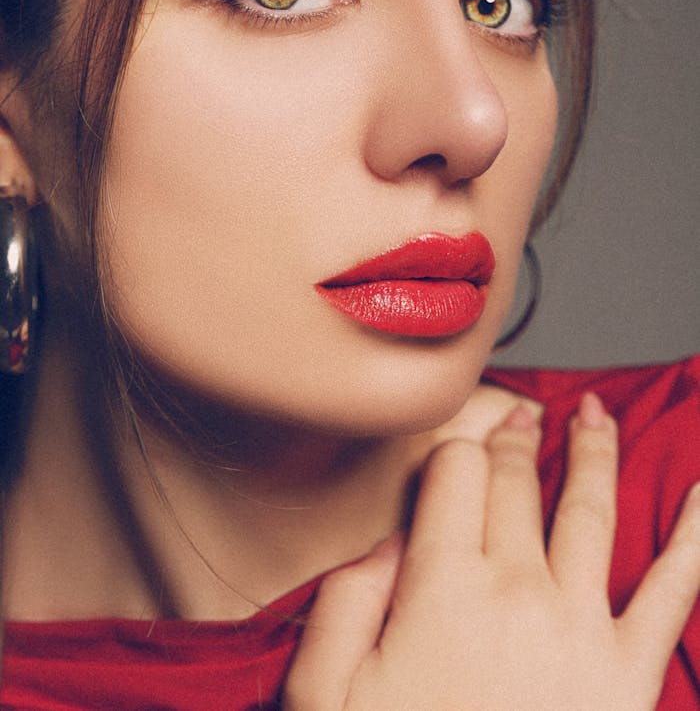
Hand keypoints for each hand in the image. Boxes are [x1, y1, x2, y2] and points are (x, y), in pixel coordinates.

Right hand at [283, 395, 699, 710]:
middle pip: (517, 483)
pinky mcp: (631, 672)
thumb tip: (390, 542)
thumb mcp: (327, 694)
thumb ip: (346, 600)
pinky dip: (694, 536)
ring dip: (593, 452)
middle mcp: (518, 591)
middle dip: (516, 438)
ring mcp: (582, 627)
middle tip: (521, 415)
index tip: (457, 452)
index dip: (455, 451)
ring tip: (594, 415)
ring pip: (590, 509)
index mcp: (442, 589)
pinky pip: (675, 590)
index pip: (456, 473)